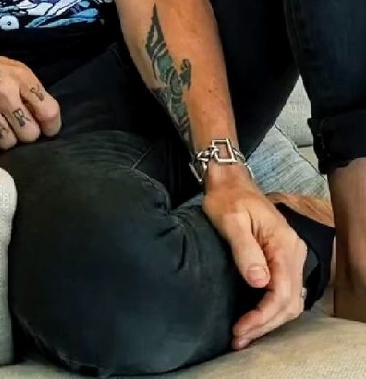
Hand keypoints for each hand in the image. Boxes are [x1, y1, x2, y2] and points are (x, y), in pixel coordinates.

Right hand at [0, 35, 60, 155]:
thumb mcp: (8, 67)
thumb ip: (26, 88)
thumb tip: (43, 117)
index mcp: (20, 77)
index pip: (49, 111)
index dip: (51, 126)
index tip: (46, 131)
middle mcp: (5, 92)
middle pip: (29, 134)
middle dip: (24, 135)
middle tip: (14, 129)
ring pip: (8, 143)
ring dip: (2, 141)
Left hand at [203, 170, 307, 350]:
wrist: (230, 182)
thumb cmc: (227, 198)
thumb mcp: (231, 220)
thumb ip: (245, 250)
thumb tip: (259, 282)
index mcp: (284, 243)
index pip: (281, 291)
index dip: (262, 316)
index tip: (241, 328)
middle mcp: (294, 252)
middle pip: (289, 301)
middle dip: (265, 324)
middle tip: (239, 338)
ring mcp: (291, 256)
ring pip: (290, 300)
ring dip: (269, 320)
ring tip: (244, 335)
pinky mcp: (282, 259)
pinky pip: (284, 291)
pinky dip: (272, 309)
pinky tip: (255, 318)